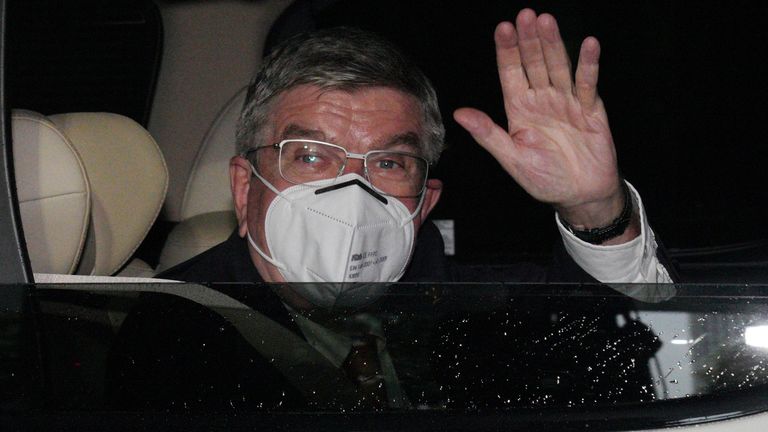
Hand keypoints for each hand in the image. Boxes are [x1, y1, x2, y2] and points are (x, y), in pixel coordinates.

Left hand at [454, 9, 625, 230]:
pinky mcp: (590, 109)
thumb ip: (488, 134)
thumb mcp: (512, 159)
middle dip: (529, 40)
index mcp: (519, 109)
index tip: (502, 29)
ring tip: (546, 22)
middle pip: (534, 63)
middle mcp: (542, 100)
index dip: (507, 51)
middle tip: (525, 15)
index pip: (511, 73)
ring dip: (553, 45)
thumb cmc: (544, 179)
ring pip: (558, 67)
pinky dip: (588, 65)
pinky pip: (588, 85)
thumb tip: (460, 114)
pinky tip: (588, 45)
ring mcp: (566, 102)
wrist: (579, 195)